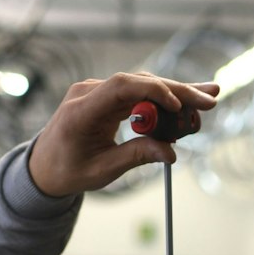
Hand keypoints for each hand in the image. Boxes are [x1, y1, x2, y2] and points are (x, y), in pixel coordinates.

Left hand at [27, 72, 218, 197]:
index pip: (122, 87)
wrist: (43, 166)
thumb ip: (136, 157)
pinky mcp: (105, 96)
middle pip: (139, 82)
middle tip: (210, 99)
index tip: (179, 106)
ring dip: (175, 92)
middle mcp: (89, 93)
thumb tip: (172, 153)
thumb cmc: (68, 171)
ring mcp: (97, 91)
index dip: (154, 91)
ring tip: (208, 99)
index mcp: (82, 110)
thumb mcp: (102, 170)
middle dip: (177, 90)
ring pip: (142, 85)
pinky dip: (161, 98)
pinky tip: (187, 99)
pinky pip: (137, 92)